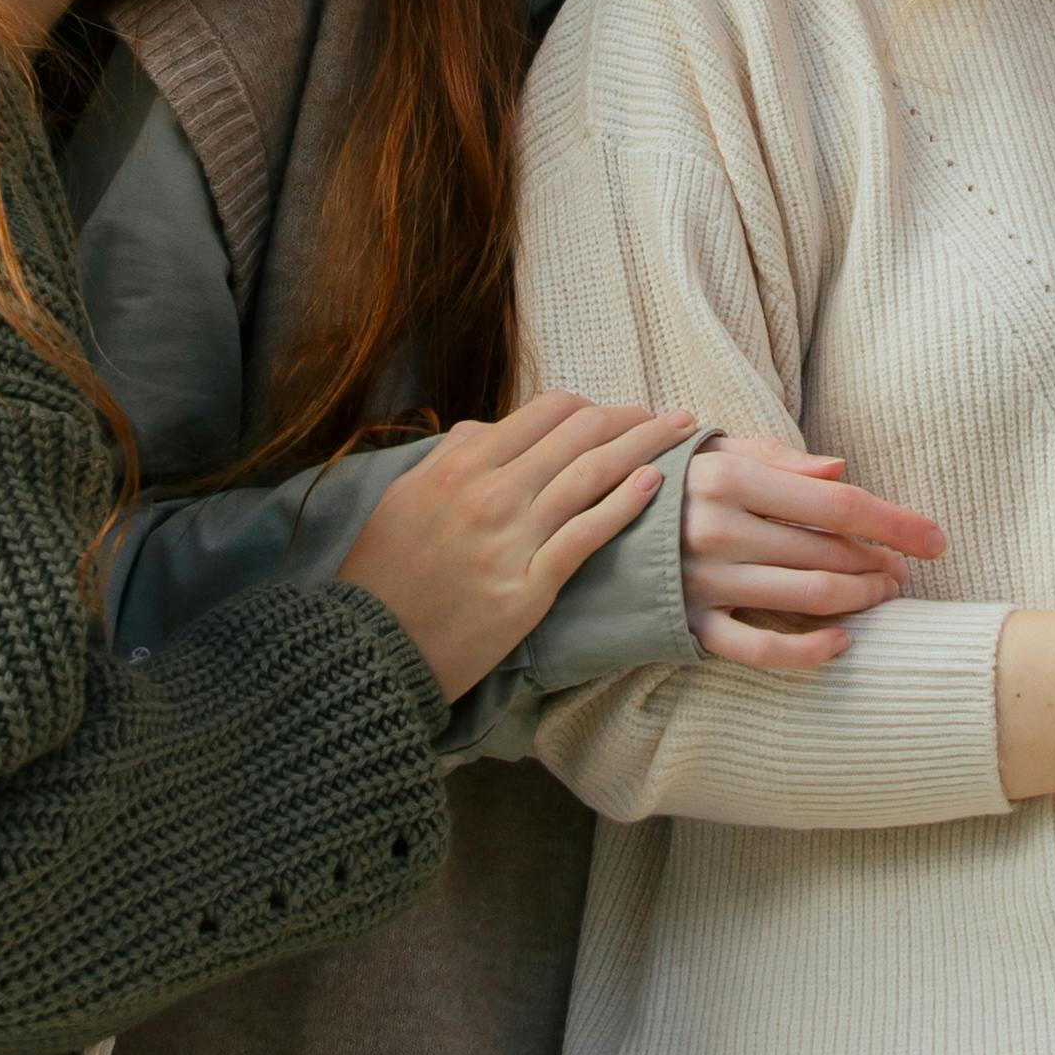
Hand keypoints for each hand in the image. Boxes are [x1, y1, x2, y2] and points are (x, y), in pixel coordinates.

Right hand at [353, 396, 695, 703]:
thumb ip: (450, 455)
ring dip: (645, 448)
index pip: (547, 411)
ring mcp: (512, 539)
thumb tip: (491, 428)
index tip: (617, 415)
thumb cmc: (384, 572)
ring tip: (681, 437)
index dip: (592, 406)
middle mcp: (491, 492)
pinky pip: (587, 536)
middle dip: (633, 419)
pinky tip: (655, 485)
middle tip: (670, 420)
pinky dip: (625, 504)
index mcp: (461, 464)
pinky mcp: (529, 587)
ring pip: (593, 476)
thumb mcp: (404, 495)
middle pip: (581, 434)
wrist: (372, 647)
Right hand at [682, 435, 946, 675]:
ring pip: (807, 597)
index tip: (935, 538)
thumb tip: (841, 470)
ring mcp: (703, 583)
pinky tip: (842, 642)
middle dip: (880, 564)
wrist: (580, 523)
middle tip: (904, 571)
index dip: (895, 522)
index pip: (837, 504)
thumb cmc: (665, 479)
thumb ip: (778, 458)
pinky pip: (758, 649)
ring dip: (859, 599)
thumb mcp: (714, 450)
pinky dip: (808, 650)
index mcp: (728, 478)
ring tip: (883, 595)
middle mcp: (717, 530)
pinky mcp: (689, 625)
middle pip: (829, 553)